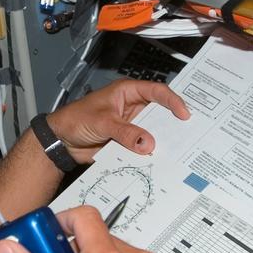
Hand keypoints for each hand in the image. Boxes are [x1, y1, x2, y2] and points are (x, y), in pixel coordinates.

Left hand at [47, 79, 189, 164]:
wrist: (61, 141)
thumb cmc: (76, 119)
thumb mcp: (103, 122)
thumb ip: (125, 133)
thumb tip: (148, 143)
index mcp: (127, 92)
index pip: (157, 92)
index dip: (173, 101)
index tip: (184, 114)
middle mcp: (133, 107)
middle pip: (160, 112)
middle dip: (173, 122)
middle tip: (191, 133)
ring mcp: (131, 125)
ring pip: (153, 131)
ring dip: (162, 140)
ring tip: (180, 149)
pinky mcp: (128, 142)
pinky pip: (143, 146)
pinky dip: (150, 152)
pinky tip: (161, 160)